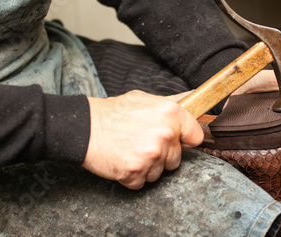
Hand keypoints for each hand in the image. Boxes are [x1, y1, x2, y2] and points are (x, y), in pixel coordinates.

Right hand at [82, 90, 202, 189]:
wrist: (84, 127)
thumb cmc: (114, 112)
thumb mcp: (145, 99)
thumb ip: (173, 102)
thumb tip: (195, 98)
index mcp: (171, 114)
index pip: (196, 137)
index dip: (184, 139)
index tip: (174, 139)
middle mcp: (165, 134)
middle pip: (177, 159)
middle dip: (162, 155)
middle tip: (142, 142)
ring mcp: (151, 155)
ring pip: (160, 172)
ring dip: (147, 166)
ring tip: (131, 150)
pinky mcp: (136, 172)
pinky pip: (142, 182)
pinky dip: (133, 176)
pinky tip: (123, 159)